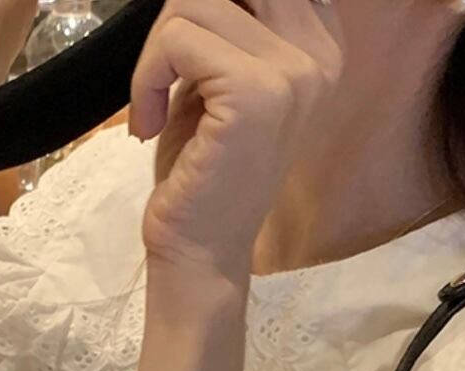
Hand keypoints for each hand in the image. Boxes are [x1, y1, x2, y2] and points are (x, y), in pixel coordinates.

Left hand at [129, 0, 342, 284]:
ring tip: (151, 107)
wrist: (200, 251)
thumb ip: (220, 28)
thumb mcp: (214, 83)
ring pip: (195, 1)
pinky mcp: (255, 93)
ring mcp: (293, 73)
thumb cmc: (201, 175)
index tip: (185, 59)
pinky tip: (149, 124)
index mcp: (318, 47)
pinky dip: (146, 78)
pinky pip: (176, 39)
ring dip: (154, 55)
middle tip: (162, 74)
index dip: (210, 9)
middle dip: (178, 19)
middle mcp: (318, 54)